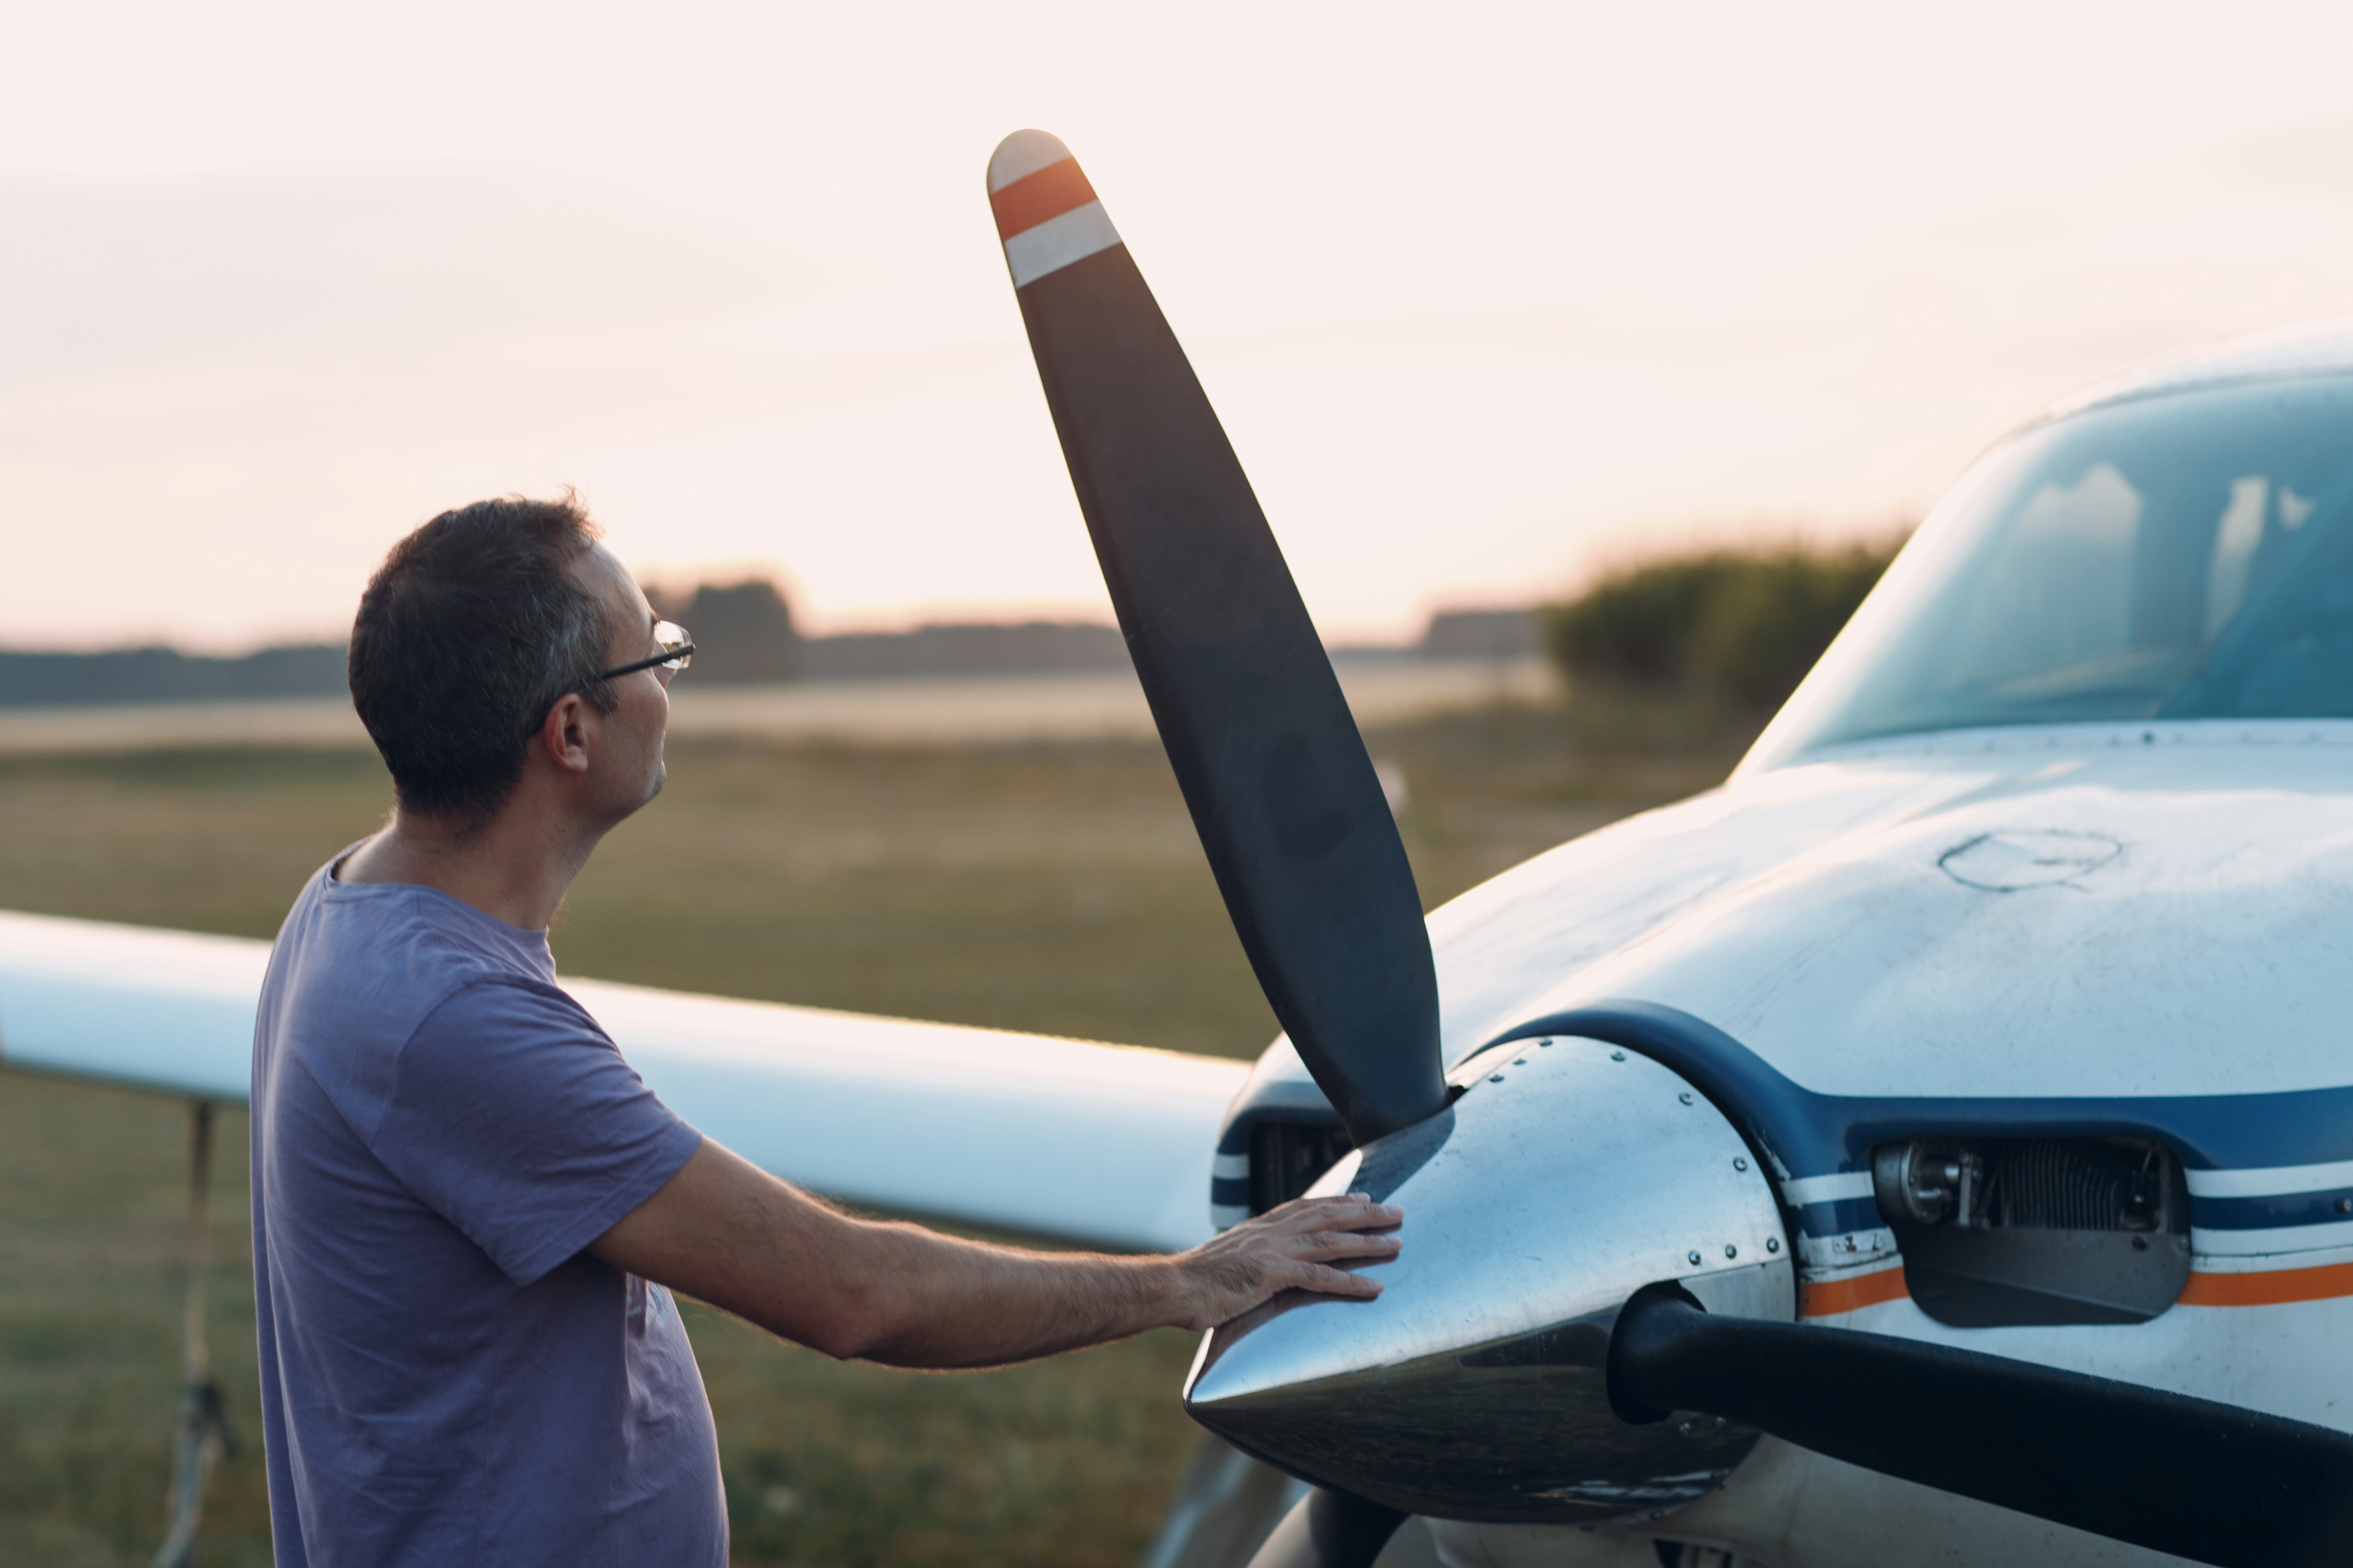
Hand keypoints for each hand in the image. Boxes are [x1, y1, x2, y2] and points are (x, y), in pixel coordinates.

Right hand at [1170, 1192, 1402, 1330]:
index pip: (1306, 1206)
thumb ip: (1248, 1259)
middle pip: (1327, 1215)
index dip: (1337, 1201)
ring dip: (1367, 1242)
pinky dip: (1351, 1281)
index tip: (1363, 1195)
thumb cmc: (1193, 1282)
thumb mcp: (1226, 1261)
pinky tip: (1374, 1287)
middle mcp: (1270, 1232)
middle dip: (1364, 1213)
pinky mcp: (1273, 1274)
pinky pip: (1321, 1277)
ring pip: (1331, 1241)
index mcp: (1259, 1227)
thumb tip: (1254, 1267)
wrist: (1172, 1287)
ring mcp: (1273, 1251)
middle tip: (1395, 1211)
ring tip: (1397, 1244)